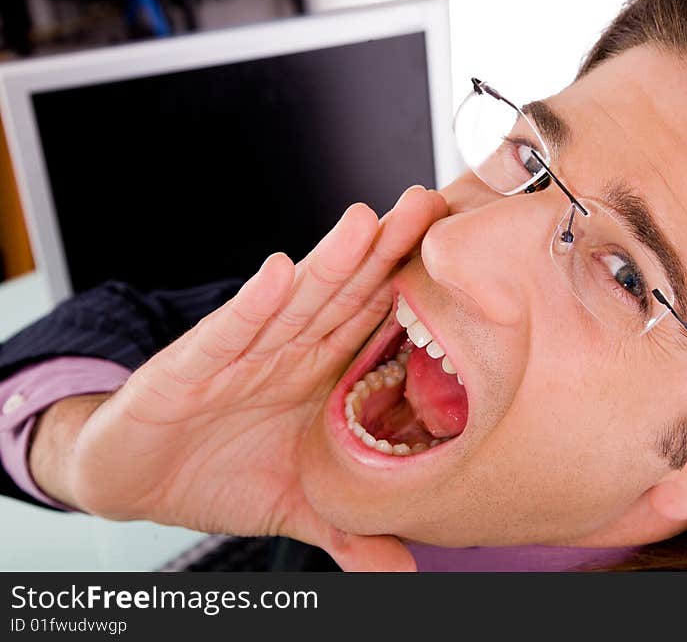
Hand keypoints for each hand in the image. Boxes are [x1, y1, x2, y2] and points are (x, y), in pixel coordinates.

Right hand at [45, 186, 446, 570]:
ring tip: (368, 221)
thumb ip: (352, 531)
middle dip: (386, 250)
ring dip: (329, 262)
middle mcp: (288, 352)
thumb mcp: (298, 506)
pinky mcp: (189, 369)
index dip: (416, 287)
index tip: (462, 253)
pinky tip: (277, 277)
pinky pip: (225, 334)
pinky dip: (251, 307)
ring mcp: (241, 355)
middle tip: (430, 205)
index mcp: (320, 373)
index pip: (375, 321)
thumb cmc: (221, 473)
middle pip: (345, 294)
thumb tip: (403, 572)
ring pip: (292, 303)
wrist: (135, 476)